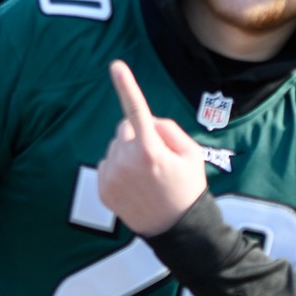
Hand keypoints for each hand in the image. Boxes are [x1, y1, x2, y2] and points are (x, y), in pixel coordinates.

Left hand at [97, 60, 205, 236]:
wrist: (177, 231)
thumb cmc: (188, 188)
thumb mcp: (191, 153)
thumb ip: (167, 129)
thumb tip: (144, 121)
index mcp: (150, 149)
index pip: (137, 109)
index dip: (126, 85)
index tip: (115, 64)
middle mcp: (126, 160)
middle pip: (126, 128)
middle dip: (139, 134)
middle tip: (158, 159)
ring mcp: (112, 176)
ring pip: (116, 146)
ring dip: (129, 152)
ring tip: (148, 176)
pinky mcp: (103, 189)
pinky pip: (108, 163)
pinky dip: (119, 168)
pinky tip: (136, 185)